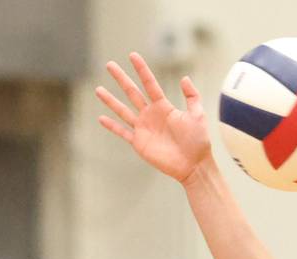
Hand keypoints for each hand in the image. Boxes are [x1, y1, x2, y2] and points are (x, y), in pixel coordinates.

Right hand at [95, 53, 211, 183]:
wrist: (193, 165)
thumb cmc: (198, 141)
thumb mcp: (198, 115)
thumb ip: (192, 96)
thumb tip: (184, 78)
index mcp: (164, 107)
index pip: (149, 84)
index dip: (141, 70)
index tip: (132, 55)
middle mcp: (151, 115)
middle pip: (132, 92)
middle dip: (121, 79)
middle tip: (109, 65)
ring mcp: (144, 128)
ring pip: (123, 110)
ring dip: (110, 100)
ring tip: (98, 89)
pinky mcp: (139, 143)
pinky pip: (122, 132)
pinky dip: (111, 126)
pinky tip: (101, 118)